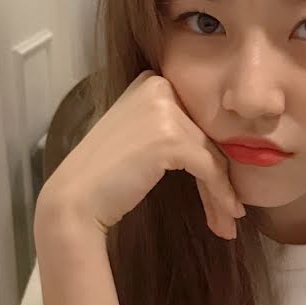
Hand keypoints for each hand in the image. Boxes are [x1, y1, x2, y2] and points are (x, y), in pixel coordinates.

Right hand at [37, 72, 244, 240]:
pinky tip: (225, 218)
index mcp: (152, 81)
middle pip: (207, 137)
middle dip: (221, 179)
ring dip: (223, 193)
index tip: (222, 189)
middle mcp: (159, 87)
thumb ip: (175, 129)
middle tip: (230, 212)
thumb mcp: (142, 137)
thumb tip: (223, 150)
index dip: (212, 157)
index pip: (197, 120)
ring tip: (228, 222)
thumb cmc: (106, 177)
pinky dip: (220, 195)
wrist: (76, 201)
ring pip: (212, 156)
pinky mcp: (171, 138)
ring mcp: (165, 110)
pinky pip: (210, 169)